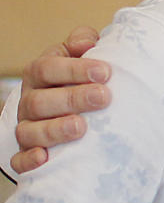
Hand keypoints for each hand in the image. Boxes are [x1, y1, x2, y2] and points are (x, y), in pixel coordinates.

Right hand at [12, 29, 110, 173]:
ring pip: (29, 131)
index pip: (48, 68)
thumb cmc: (79, 79)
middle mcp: (29, 101)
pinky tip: (44, 158)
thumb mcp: (80, 56)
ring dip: (55, 130)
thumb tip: (86, 42)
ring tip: (81, 128)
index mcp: (39, 74)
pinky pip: (19, 160)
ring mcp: (27, 128)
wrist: (69, 107)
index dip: (75, 69)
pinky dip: (29, 161)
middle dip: (72, 99)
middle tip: (103, 98)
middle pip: (40, 101)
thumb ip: (83, 42)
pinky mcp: (26, 153)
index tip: (105, 72)